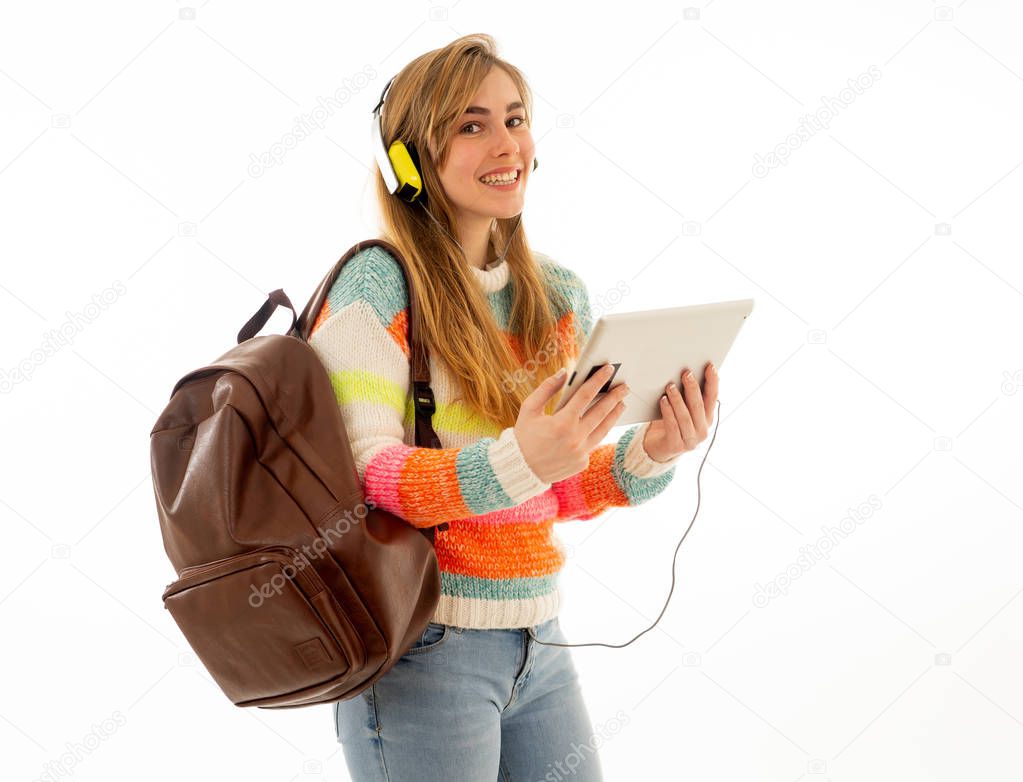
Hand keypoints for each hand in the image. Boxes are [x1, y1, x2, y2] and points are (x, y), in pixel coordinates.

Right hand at [515, 363, 629, 482]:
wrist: (521, 470)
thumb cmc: (523, 436)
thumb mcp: (529, 409)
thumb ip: (547, 389)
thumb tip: (564, 372)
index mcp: (562, 423)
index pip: (586, 395)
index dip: (598, 380)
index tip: (609, 370)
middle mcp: (575, 438)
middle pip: (601, 412)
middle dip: (615, 397)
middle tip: (624, 386)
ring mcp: (581, 452)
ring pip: (603, 429)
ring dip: (614, 415)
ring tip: (622, 404)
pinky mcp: (582, 462)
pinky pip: (593, 443)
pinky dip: (598, 431)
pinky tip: (603, 423)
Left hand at [642, 362, 718, 462]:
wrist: (660, 448)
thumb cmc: (673, 423)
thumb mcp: (684, 409)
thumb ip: (688, 396)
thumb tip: (688, 372)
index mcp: (708, 418)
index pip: (713, 397)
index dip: (713, 382)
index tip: (710, 366)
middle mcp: (702, 430)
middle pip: (699, 406)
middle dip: (693, 388)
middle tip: (686, 373)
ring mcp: (690, 440)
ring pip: (685, 416)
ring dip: (678, 399)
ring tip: (670, 386)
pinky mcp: (676, 446)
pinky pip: (672, 426)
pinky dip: (668, 412)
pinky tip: (663, 401)